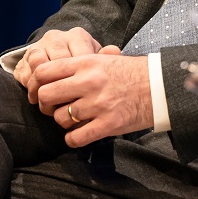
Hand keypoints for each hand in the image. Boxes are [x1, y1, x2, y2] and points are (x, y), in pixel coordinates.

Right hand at [14, 27, 112, 104]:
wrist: (53, 60)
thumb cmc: (81, 65)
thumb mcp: (94, 61)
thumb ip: (105, 57)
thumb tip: (115, 51)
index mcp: (77, 36)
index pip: (80, 56)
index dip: (81, 78)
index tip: (84, 94)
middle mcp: (56, 38)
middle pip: (58, 63)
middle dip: (63, 85)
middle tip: (68, 101)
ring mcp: (38, 47)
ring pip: (39, 66)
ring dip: (45, 86)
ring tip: (52, 101)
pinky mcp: (23, 59)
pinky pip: (25, 73)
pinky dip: (31, 87)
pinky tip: (38, 98)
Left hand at [33, 50, 152, 147]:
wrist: (161, 86)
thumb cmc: (132, 72)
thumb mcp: (105, 59)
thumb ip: (79, 65)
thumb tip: (50, 73)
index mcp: (86, 63)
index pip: (44, 71)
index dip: (36, 83)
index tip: (40, 91)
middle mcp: (89, 82)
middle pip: (46, 96)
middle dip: (46, 105)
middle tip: (55, 107)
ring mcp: (97, 104)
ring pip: (60, 118)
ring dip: (64, 122)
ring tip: (76, 119)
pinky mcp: (107, 124)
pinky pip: (75, 138)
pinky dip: (73, 139)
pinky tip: (81, 133)